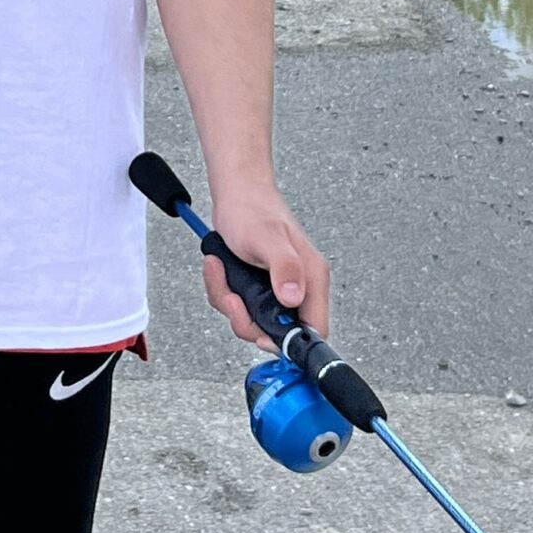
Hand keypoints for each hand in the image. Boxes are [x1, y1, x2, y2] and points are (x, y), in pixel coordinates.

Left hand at [201, 183, 330, 350]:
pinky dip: (222, 290)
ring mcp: (276, 288)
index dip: (289, 340)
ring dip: (229, 302)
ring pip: (253, 320)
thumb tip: (293, 298)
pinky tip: (218, 268)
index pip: (314, 331)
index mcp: (311, 279)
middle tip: (232, 298)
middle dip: (247, 320)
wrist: (235, 191)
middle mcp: (298, 287)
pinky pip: (238, 306)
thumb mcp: (268, 239)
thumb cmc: (254, 208)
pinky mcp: (257, 286)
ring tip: (221, 273)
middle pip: (278, 332)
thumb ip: (285, 268)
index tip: (261, 331)